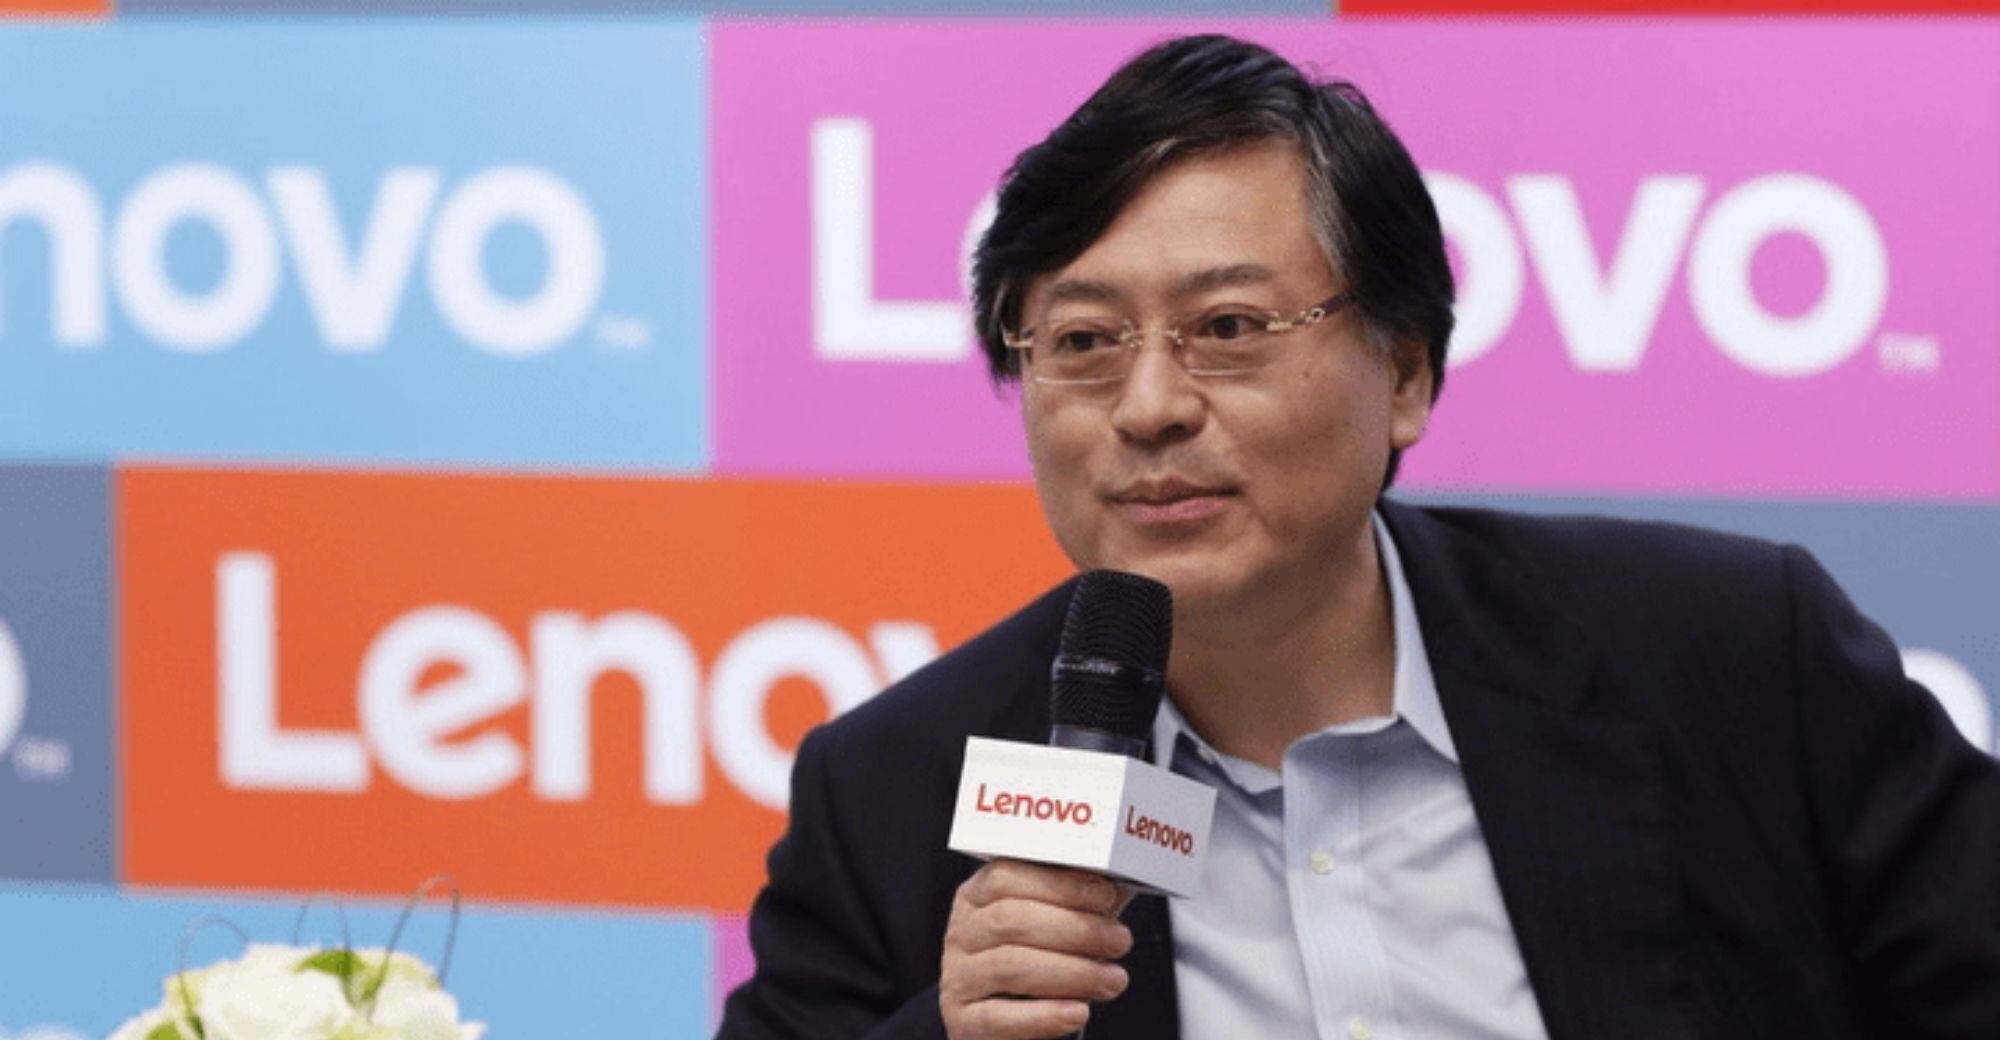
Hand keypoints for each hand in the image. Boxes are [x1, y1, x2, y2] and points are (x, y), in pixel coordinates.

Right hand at [940, 859, 1134, 1039]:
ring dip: (1072, 972)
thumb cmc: (1035, 961)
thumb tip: (1117, 885)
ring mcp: (958, 978)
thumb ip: (1075, 903)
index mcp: (977, 897)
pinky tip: (1078, 1012)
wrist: (1003, 1019)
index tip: (1106, 896)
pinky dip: (1044, 1016)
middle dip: (1075, 929)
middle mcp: (962, 933)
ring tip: (1113, 979)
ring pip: (1009, 967)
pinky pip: (1000, 1018)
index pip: (1006, 877)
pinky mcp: (965, 1021)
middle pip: (1010, 920)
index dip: (1060, 885)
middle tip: (1120, 941)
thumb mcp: (1049, 924)